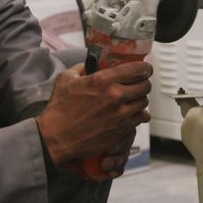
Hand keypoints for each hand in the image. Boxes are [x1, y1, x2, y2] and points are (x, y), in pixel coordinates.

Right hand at [35, 61, 152, 168]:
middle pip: (145, 86)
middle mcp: (116, 96)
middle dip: (143, 83)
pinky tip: (130, 113)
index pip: (138, 69)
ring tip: (132, 99)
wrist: (56, 137)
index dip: (145, 68)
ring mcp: (121, 114)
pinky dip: (137, 115)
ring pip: (144, 103)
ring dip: (140, 99)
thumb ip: (82, 68)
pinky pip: (140, 119)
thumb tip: (92, 65)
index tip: (144, 69)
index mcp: (104, 80)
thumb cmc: (59, 109)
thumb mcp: (66, 79)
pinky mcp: (121, 130)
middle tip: (138, 83)